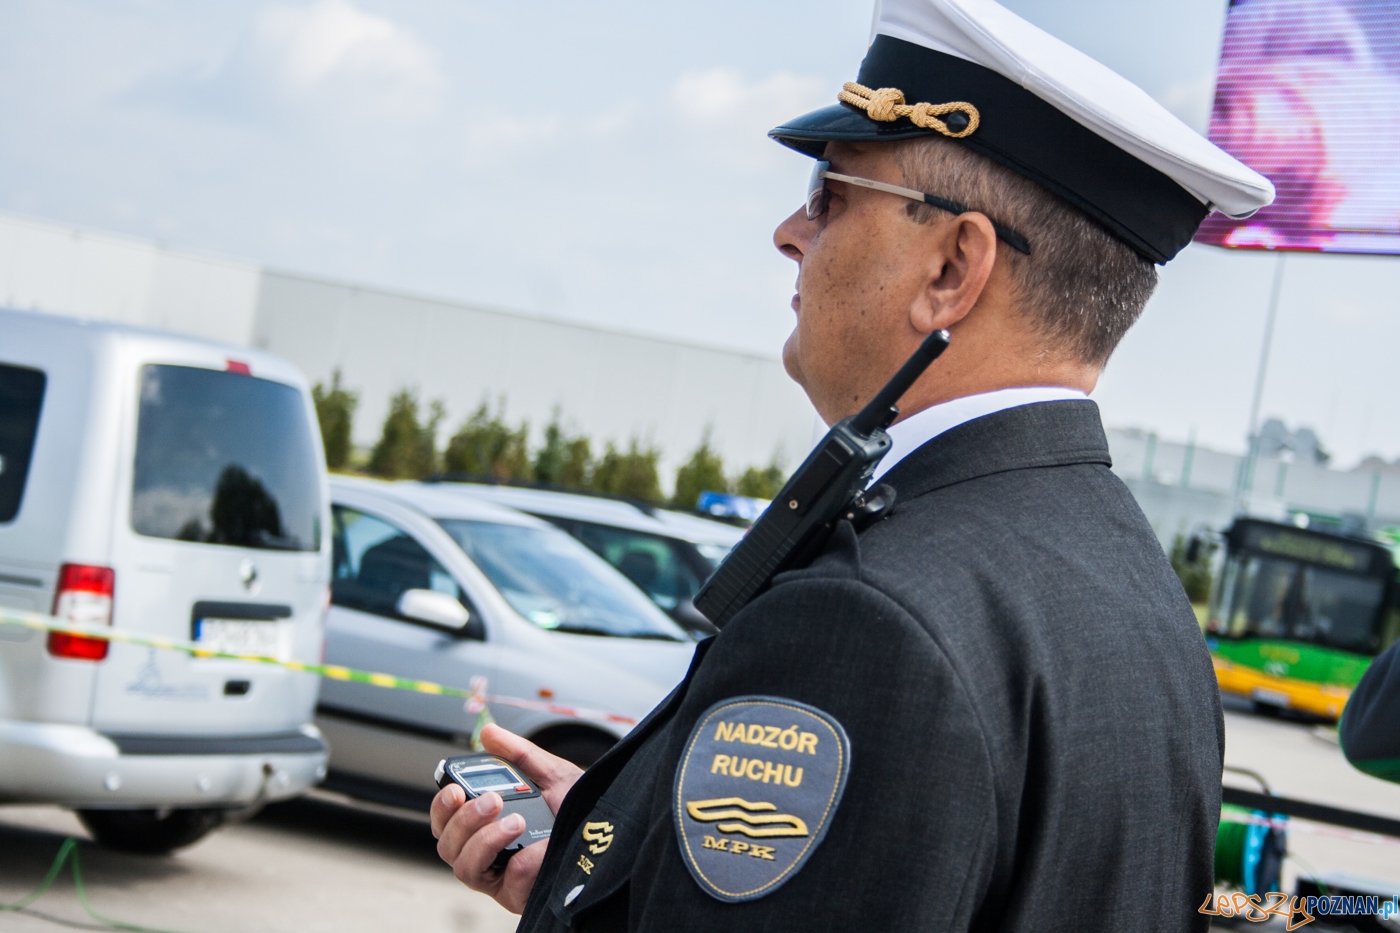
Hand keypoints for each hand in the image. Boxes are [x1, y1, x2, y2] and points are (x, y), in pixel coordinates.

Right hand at [430, 724, 583, 913]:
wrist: (614, 834)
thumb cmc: (577, 809)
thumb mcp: (552, 775)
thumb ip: (520, 755)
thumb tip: (488, 732)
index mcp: (484, 825)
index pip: (445, 821)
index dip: (441, 807)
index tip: (455, 790)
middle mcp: (486, 854)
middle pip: (448, 845)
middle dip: (465, 821)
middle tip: (493, 801)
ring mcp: (500, 880)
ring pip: (466, 869)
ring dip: (485, 841)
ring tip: (516, 822)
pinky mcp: (520, 898)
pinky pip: (508, 885)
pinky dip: (522, 863)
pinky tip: (541, 848)